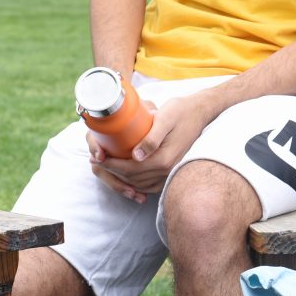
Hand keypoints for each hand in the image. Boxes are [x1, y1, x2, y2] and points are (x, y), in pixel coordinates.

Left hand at [88, 93, 211, 200]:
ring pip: (140, 184)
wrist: (199, 112)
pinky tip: (125, 173)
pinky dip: (135, 182)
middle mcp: (168, 170)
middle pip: (133, 179)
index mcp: (164, 159)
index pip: (130, 169)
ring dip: (121, 177)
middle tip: (96, 160)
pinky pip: (150, 184)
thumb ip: (151, 138)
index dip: (111, 165)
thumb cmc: (180, 111)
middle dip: (112, 171)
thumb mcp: (164, 119)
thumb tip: (136, 156)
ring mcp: (170, 172)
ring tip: (106, 165)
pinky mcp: (171, 170)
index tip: (97, 156)